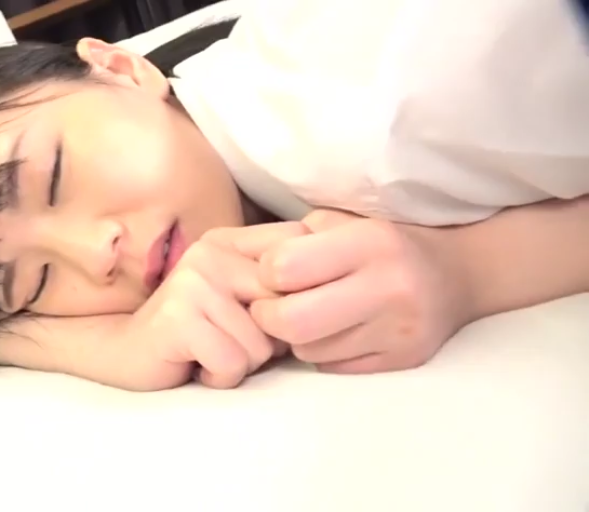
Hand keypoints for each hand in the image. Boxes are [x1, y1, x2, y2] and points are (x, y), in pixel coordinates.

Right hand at [126, 223, 306, 389]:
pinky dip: (220, 376)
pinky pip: (233, 363)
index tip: (266, 314)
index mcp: (228, 241)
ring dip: (241, 363)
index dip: (301, 293)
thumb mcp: (237, 297)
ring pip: (260, 344)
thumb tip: (331, 292)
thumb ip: (274, 285)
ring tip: (210, 351)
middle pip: (285, 307)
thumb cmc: (195, 332)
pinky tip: (196, 363)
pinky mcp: (178, 319)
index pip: (297, 250)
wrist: (125, 352)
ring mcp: (192, 283)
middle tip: (233, 339)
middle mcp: (210, 253)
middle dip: (269, 339)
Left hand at [249, 210, 471, 373]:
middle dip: (268, 316)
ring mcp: (399, 330)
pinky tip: (338, 330)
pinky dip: (323, 352)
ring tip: (312, 314)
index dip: (266, 273)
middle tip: (272, 306)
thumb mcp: (340, 222)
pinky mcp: (403, 361)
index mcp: (369, 242)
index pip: (284, 269)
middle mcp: (389, 287)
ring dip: (297, 336)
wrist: (458, 274)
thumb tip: (240, 265)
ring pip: (309, 351)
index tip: (274, 273)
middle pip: (291, 322)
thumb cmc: (381, 242)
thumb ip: (293, 240)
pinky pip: (333, 367)